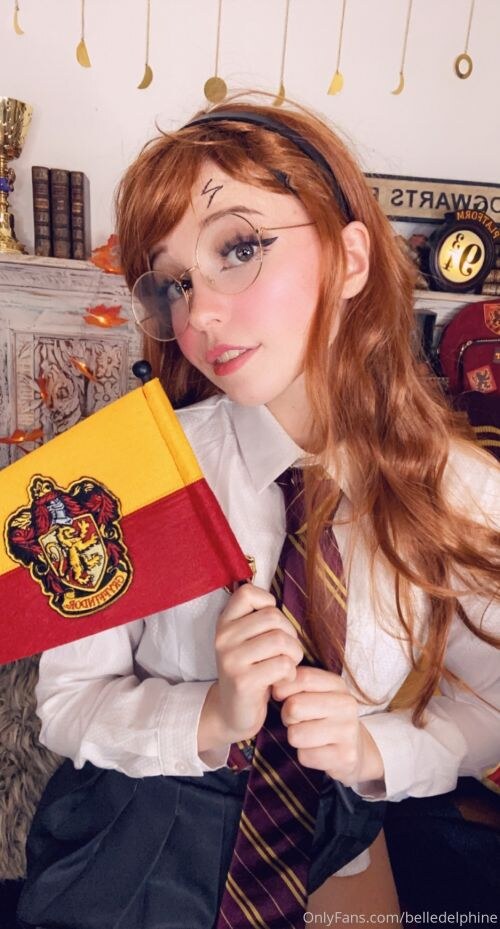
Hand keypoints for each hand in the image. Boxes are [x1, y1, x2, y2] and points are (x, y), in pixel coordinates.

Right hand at [210, 583, 302, 744]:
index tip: (271, 624)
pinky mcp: (243, 681)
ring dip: (294, 654)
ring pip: (280, 640)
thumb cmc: (249, 671)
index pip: (247, 593)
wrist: (231, 712)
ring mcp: (231, 659)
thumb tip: (276, 599)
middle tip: (287, 652)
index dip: (267, 603)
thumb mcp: (245, 640)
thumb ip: (257, 619)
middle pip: (272, 617)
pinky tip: (283, 680)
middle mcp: (223, 638)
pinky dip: (290, 673)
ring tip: (288, 665)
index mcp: (224, 623)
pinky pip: (282, 665)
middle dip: (290, 634)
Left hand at [272, 666, 384, 785]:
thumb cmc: (325, 716)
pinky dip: (306, 755)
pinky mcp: (345, 756)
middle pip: (294, 706)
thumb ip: (296, 683)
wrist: (355, 749)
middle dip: (288, 716)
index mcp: (338, 685)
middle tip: (299, 720)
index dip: (283, 688)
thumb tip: (275, 685)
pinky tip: (319, 751)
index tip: (282, 696)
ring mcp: (348, 731)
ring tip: (310, 735)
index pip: (302, 677)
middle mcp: (347, 705)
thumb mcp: (316, 693)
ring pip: (295, 734)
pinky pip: (305, 756)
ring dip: (296, 738)